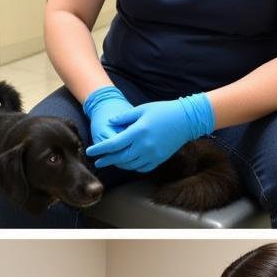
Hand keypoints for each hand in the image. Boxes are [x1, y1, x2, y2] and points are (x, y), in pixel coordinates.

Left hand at [85, 94, 213, 171]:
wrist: (187, 120)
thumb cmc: (163, 111)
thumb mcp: (141, 109)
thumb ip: (124, 117)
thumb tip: (109, 123)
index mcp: (138, 132)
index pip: (113, 144)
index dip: (100, 149)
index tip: (89, 152)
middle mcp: (144, 146)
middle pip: (119, 157)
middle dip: (106, 160)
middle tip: (97, 161)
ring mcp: (152, 154)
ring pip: (130, 165)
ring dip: (118, 164)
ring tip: (111, 161)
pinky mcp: (159, 159)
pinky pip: (141, 168)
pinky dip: (132, 166)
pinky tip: (128, 162)